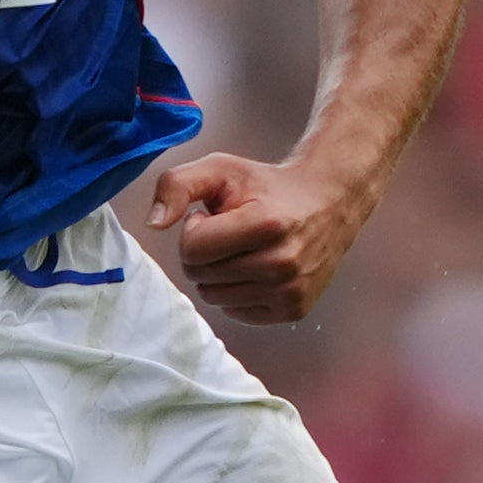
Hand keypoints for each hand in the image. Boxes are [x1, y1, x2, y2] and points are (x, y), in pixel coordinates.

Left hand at [145, 149, 372, 323]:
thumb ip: (178, 185)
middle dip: (204, 252)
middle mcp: (281, 263)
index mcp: (265, 225)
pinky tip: (255, 270)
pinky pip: (237, 312)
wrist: (329, 203)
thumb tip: (153, 223)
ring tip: (242, 250)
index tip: (213, 217)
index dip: (194, 230)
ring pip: (215, 297)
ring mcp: (290, 291)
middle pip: (201, 275)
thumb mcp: (221, 169)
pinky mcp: (294, 310)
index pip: (193, 249)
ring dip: (218, 274)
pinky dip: (237, 293)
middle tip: (229, 233)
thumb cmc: (268, 187)